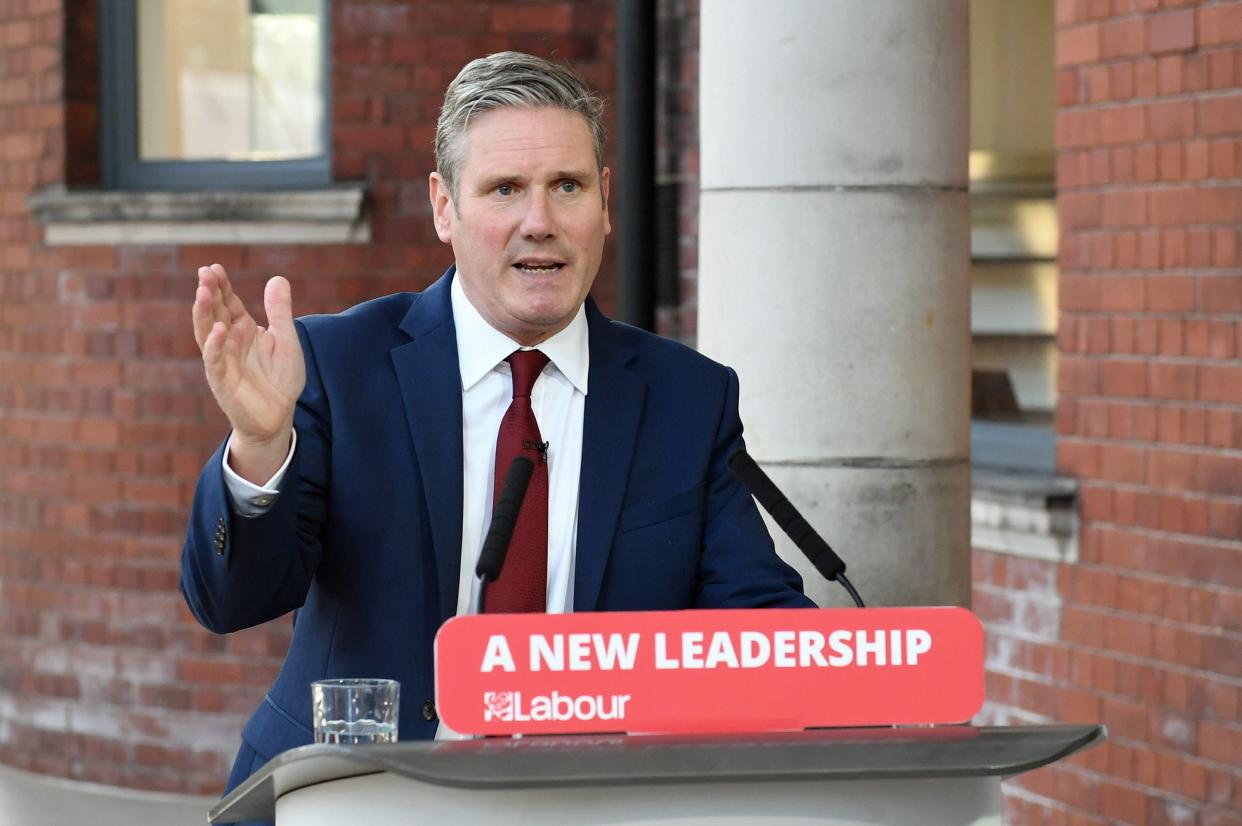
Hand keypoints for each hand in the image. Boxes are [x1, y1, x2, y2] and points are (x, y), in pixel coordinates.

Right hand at [192, 264, 305, 482]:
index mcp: (243, 329)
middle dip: (209, 292)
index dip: (222, 285)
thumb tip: (278, 278)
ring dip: (204, 313)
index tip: (214, 267)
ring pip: (206, 332)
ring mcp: (222, 359)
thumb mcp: (286, 340)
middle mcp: (228, 341)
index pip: (228, 302)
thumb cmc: (280, 378)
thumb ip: (280, 311)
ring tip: (204, 292)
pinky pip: (215, 359)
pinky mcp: (222, 379)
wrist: (279, 415)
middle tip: (205, 273)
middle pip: (214, 312)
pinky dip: (214, 344)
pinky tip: (218, 329)